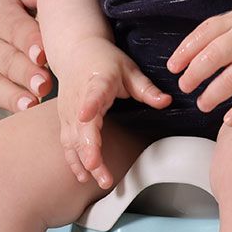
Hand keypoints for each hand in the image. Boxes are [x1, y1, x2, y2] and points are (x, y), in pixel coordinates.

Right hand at [54, 36, 169, 187]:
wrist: (76, 51)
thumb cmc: (104, 60)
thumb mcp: (129, 70)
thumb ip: (147, 88)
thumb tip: (166, 101)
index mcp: (96, 82)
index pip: (92, 94)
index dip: (89, 105)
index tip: (85, 116)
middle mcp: (78, 98)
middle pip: (81, 128)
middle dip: (90, 152)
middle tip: (102, 174)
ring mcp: (68, 110)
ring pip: (72, 140)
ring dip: (83, 162)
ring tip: (99, 181)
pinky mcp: (64, 119)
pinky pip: (67, 143)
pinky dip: (73, 160)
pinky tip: (82, 176)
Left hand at [168, 3, 231, 127]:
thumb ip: (222, 32)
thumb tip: (189, 55)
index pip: (205, 33)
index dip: (186, 51)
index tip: (173, 67)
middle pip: (216, 55)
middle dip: (195, 73)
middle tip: (185, 87)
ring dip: (214, 94)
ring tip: (202, 104)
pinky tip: (229, 119)